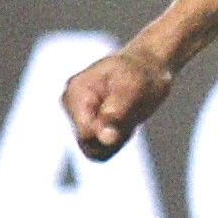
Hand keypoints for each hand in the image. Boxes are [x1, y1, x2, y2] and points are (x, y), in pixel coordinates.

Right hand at [62, 43, 173, 160]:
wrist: (146, 67)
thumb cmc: (141, 73)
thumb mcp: (134, 87)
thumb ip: (117, 113)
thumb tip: (105, 139)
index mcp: (76, 92)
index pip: (86, 133)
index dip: (109, 134)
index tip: (126, 117)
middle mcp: (71, 105)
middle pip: (89, 144)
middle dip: (115, 135)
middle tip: (130, 113)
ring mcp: (77, 117)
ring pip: (95, 150)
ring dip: (117, 138)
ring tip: (127, 115)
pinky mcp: (88, 126)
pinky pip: (101, 150)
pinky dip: (117, 140)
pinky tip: (124, 121)